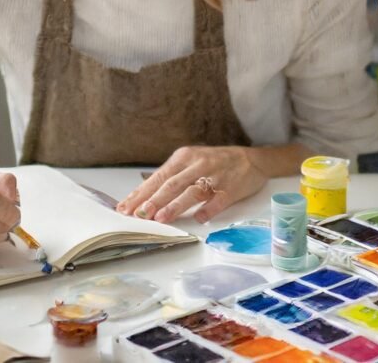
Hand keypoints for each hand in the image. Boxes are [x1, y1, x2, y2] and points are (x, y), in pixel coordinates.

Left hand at [116, 146, 267, 223]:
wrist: (251, 159)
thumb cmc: (215, 163)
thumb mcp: (191, 162)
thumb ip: (171, 177)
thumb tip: (144, 197)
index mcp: (184, 157)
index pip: (158, 177)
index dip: (141, 193)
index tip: (126, 207)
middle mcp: (197, 164)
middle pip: (172, 184)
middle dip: (153, 200)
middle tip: (139, 214)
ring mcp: (215, 176)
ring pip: (191, 191)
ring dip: (175, 205)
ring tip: (161, 218)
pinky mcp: (231, 188)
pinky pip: (218, 200)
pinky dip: (208, 210)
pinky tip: (199, 219)